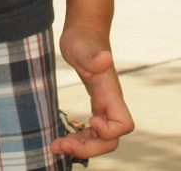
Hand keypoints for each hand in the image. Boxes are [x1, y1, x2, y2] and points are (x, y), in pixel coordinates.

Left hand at [49, 27, 133, 160]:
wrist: (85, 32)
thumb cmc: (82, 38)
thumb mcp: (80, 46)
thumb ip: (92, 56)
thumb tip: (106, 58)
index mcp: (110, 91)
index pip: (123, 124)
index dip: (108, 130)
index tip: (90, 120)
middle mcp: (110, 102)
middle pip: (111, 139)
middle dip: (89, 148)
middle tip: (61, 145)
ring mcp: (104, 105)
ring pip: (102, 139)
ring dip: (82, 148)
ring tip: (57, 145)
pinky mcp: (97, 106)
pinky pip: (94, 132)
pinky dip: (80, 140)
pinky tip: (64, 138)